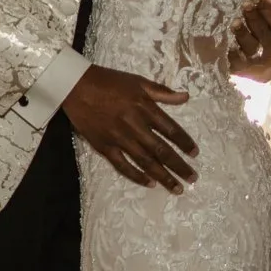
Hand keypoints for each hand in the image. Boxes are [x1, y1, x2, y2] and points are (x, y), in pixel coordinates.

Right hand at [62, 64, 198, 191]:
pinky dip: (136, 176)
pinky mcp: (104, 146)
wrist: (75, 86)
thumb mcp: (137, 81)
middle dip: (179, 166)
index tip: (195, 154)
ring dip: (162, 176)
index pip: (171, 130)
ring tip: (176, 188)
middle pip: (161, 150)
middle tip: (192, 178)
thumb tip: (186, 96)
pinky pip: (122, 165)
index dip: (185, 143)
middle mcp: (134, 126)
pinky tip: (149, 183)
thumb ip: (162, 91)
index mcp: (144, 108)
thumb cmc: (109, 81)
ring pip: (145, 162)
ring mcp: (118, 138)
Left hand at [232, 0, 270, 81]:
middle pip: (265, 34)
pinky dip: (232, 52)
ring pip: (251, 47)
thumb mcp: (268, 23)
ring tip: (234, 22)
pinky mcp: (241, 70)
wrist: (255, 67)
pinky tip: (226, 42)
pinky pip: (236, 61)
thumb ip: (266, 9)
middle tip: (245, 3)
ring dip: (243, 33)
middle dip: (255, 17)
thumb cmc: (262, 36)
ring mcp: (257, 62)